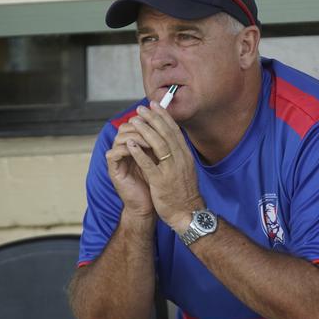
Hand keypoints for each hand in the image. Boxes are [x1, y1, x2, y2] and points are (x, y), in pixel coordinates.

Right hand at [106, 122, 154, 219]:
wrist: (151, 206)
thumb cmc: (158, 183)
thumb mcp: (162, 160)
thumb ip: (162, 143)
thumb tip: (171, 125)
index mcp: (136, 145)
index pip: (136, 123)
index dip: (147, 119)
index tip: (159, 120)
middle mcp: (125, 149)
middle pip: (125, 127)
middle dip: (141, 125)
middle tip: (154, 129)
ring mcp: (118, 159)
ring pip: (120, 137)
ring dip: (135, 136)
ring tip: (150, 141)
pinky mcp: (113, 170)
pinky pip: (114, 153)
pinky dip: (126, 149)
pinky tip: (138, 150)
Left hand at [126, 102, 203, 231]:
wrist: (187, 213)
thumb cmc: (183, 192)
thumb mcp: (185, 169)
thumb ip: (178, 154)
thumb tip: (170, 139)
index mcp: (185, 155)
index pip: (174, 131)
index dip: (163, 116)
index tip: (154, 105)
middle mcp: (180, 159)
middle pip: (166, 133)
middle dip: (153, 118)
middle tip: (141, 109)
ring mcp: (171, 170)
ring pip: (158, 145)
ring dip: (145, 131)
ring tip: (134, 121)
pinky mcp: (161, 182)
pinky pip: (149, 164)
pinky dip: (139, 152)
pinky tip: (130, 143)